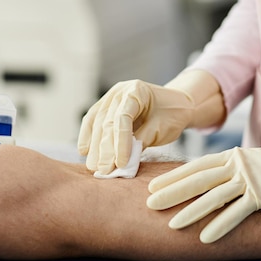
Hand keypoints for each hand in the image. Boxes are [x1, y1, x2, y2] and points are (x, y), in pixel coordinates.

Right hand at [78, 80, 193, 173]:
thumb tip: (122, 160)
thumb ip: (142, 140)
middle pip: (107, 122)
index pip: (123, 118)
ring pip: (97, 123)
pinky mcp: (106, 107)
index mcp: (136, 90)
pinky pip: (93, 122)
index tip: (121, 163)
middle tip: (103, 170)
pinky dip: (88, 137)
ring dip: (95, 147)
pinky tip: (85, 151)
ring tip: (94, 167)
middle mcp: (119, 91)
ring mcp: (110, 98)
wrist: (176, 104)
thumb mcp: (163, 128)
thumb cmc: (172, 115)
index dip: (121, 142)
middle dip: (105, 149)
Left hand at [147, 115, 260, 242]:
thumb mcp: (250, 161)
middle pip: (198, 180)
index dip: (173, 177)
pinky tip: (204, 238)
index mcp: (231, 157)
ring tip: (172, 225)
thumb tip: (207, 182)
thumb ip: (229, 169)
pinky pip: (238, 212)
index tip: (152, 186)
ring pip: (213, 196)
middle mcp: (237, 166)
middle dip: (172, 192)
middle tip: (148, 204)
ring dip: (191, 211)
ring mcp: (250, 180)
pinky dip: (220, 225)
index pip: (195, 167)